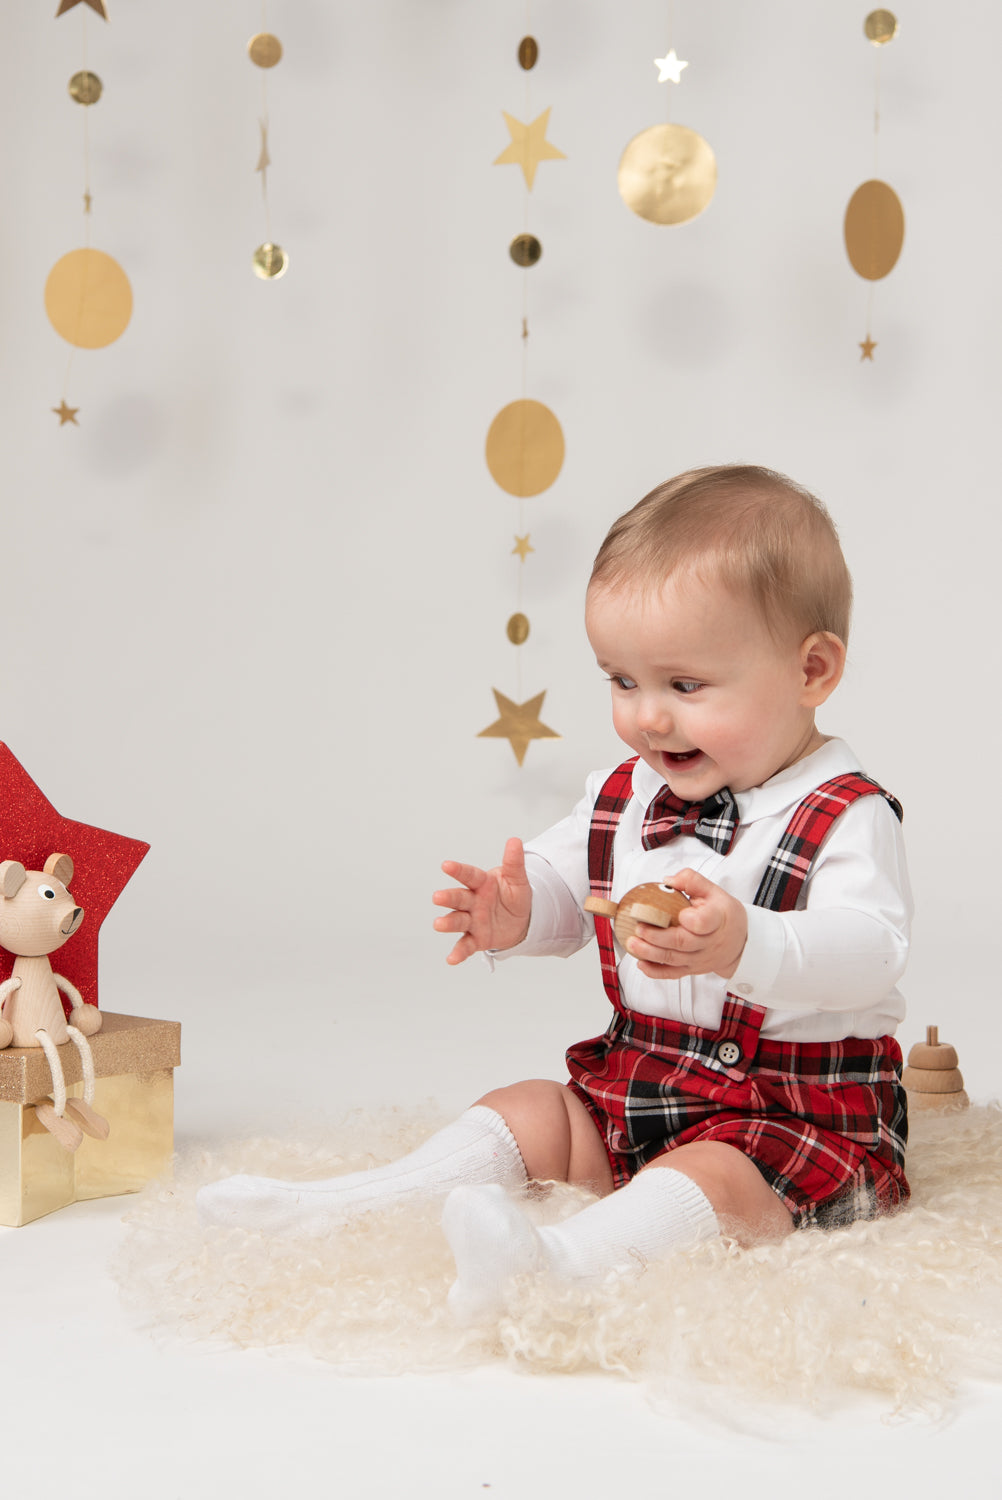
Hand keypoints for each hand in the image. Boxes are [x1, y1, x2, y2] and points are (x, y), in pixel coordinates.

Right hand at [432, 837, 531, 964]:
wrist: (521, 920)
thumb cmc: (514, 896)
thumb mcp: (518, 879)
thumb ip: (514, 863)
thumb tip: (515, 841)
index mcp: (482, 884)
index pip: (469, 875)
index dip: (458, 870)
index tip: (446, 865)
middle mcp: (473, 901)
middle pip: (458, 898)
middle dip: (448, 897)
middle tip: (437, 897)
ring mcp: (473, 921)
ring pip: (458, 921)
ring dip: (448, 922)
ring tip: (438, 924)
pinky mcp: (476, 939)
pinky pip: (466, 945)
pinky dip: (458, 953)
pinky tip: (451, 959)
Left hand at [624, 867, 747, 980]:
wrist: (740, 942)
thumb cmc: (723, 914)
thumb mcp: (713, 891)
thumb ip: (691, 881)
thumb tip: (668, 881)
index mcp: (716, 918)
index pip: (705, 922)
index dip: (692, 920)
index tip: (680, 914)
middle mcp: (709, 942)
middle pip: (682, 943)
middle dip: (657, 937)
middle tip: (639, 928)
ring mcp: (700, 958)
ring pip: (674, 959)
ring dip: (650, 953)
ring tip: (632, 943)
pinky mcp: (692, 969)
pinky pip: (672, 974)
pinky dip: (655, 971)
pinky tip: (641, 963)